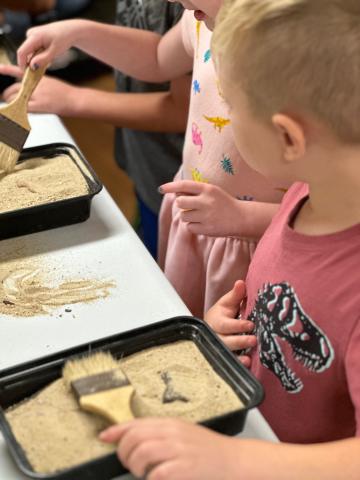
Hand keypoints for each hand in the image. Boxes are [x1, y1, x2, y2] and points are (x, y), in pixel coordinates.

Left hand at [0, 64, 77, 115]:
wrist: (76, 99)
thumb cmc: (67, 94)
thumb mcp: (52, 83)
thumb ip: (39, 85)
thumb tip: (29, 91)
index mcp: (39, 77)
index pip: (19, 71)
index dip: (7, 69)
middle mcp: (36, 84)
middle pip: (15, 88)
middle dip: (7, 94)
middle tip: (5, 98)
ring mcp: (38, 94)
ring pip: (17, 98)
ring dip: (12, 103)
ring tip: (10, 108)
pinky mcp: (41, 105)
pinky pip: (24, 107)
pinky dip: (19, 109)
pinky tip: (17, 112)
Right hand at [17, 19, 80, 69]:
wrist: (70, 30)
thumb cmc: (64, 39)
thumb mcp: (55, 51)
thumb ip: (43, 59)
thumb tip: (32, 67)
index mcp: (34, 36)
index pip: (22, 52)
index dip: (22, 64)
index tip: (26, 75)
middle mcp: (30, 34)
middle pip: (25, 53)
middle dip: (31, 63)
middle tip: (42, 71)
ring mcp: (31, 35)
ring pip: (30, 52)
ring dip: (37, 60)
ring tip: (50, 60)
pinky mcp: (34, 37)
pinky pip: (33, 50)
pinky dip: (39, 56)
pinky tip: (49, 56)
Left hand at [99, 418, 238, 479]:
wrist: (233, 460)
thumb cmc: (207, 450)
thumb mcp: (182, 434)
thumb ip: (159, 434)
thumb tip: (132, 437)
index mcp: (171, 423)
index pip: (136, 423)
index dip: (116, 430)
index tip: (103, 437)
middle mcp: (173, 433)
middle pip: (134, 437)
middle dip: (124, 452)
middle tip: (129, 463)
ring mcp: (178, 450)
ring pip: (141, 453)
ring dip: (135, 466)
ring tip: (143, 472)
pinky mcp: (184, 468)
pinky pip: (157, 474)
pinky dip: (151, 479)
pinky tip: (158, 479)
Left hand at [159, 180, 243, 236]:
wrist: (241, 218)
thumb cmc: (222, 203)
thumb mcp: (212, 191)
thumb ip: (194, 191)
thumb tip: (174, 193)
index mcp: (208, 189)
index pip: (184, 185)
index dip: (171, 187)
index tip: (161, 189)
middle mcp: (206, 201)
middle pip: (180, 202)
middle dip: (181, 205)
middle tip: (190, 206)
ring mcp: (207, 216)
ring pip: (183, 216)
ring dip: (187, 216)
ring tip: (200, 216)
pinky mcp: (207, 229)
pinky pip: (189, 227)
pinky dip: (193, 226)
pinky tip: (204, 224)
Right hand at [205, 280, 255, 366]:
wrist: (211, 330)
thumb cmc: (222, 315)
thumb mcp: (227, 304)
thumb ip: (235, 295)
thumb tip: (241, 282)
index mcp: (216, 322)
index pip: (224, 325)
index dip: (237, 326)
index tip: (250, 325)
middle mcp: (215, 337)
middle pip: (225, 342)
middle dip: (239, 342)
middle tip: (253, 340)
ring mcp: (219, 350)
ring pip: (226, 355)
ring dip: (237, 358)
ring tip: (249, 358)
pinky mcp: (224, 360)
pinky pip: (229, 365)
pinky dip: (237, 366)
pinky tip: (246, 365)